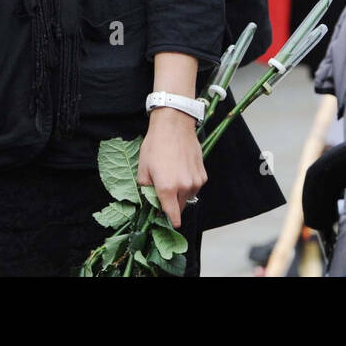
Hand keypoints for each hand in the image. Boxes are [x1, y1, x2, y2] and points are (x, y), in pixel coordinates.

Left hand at [137, 108, 206, 229]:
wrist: (174, 125)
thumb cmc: (156, 145)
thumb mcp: (143, 168)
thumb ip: (146, 190)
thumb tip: (150, 202)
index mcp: (167, 188)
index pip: (172, 217)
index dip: (167, 221)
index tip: (163, 220)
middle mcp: (184, 187)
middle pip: (179, 209)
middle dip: (171, 205)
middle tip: (162, 191)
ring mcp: (196, 182)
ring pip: (187, 198)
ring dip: (180, 195)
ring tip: (172, 176)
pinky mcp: (203, 175)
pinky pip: (194, 188)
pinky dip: (188, 185)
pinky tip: (180, 171)